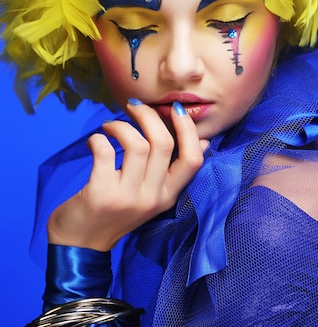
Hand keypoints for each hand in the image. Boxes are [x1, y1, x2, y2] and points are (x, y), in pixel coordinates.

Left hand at [47, 99, 207, 250]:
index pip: (193, 159)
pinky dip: (99, 139)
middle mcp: (153, 197)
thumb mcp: (152, 194)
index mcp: (169, 196)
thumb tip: (203, 141)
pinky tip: (95, 141)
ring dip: (122, 126)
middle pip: (163, 144)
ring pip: (136, 144)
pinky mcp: (100, 195)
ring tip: (110, 126)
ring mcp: (127, 197)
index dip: (188, 130)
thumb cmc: (116, 212)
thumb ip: (173, 171)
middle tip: (134, 107)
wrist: (80, 244)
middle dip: (150, 117)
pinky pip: (105, 152)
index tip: (175, 109)